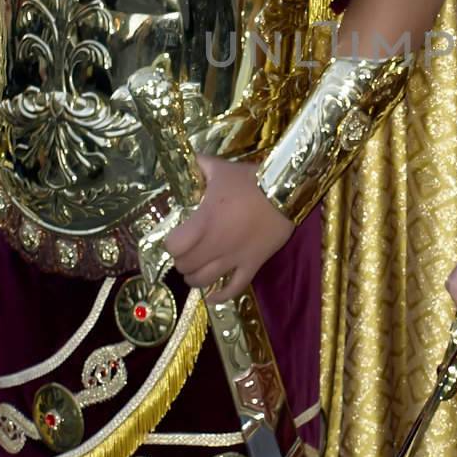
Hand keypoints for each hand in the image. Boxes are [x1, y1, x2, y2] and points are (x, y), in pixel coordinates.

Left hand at [165, 156, 294, 293]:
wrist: (286, 192)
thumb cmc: (249, 180)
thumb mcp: (220, 168)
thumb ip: (198, 165)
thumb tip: (183, 158)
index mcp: (203, 223)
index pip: (173, 246)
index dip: (170, 244)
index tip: (174, 237)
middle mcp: (214, 245)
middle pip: (185, 266)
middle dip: (182, 260)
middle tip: (185, 252)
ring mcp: (233, 259)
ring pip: (204, 281)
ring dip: (194, 278)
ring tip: (195, 271)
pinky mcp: (252, 265)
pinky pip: (234, 289)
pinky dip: (221, 297)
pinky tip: (212, 297)